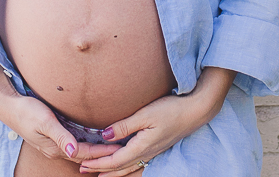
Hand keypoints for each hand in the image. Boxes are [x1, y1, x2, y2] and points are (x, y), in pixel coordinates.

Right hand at [0, 92, 120, 163]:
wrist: (8, 106)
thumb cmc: (26, 111)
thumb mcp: (44, 121)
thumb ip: (60, 136)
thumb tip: (74, 151)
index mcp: (55, 148)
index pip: (84, 154)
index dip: (102, 152)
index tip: (118, 149)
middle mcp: (56, 149)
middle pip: (84, 156)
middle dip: (102, 155)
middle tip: (122, 150)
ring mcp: (54, 144)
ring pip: (80, 151)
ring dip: (95, 150)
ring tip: (113, 147)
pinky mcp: (54, 136)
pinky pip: (74, 143)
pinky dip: (87, 143)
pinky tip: (95, 139)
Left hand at [78, 67, 234, 174]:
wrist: (196, 110)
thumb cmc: (171, 109)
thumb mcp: (145, 115)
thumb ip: (124, 126)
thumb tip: (104, 135)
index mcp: (141, 147)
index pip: (114, 160)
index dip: (97, 163)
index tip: (82, 164)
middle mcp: (147, 153)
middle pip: (120, 167)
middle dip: (101, 169)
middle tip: (83, 170)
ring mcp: (154, 151)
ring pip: (129, 167)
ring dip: (113, 171)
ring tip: (101, 174)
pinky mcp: (158, 147)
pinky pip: (139, 163)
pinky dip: (127, 168)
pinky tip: (127, 167)